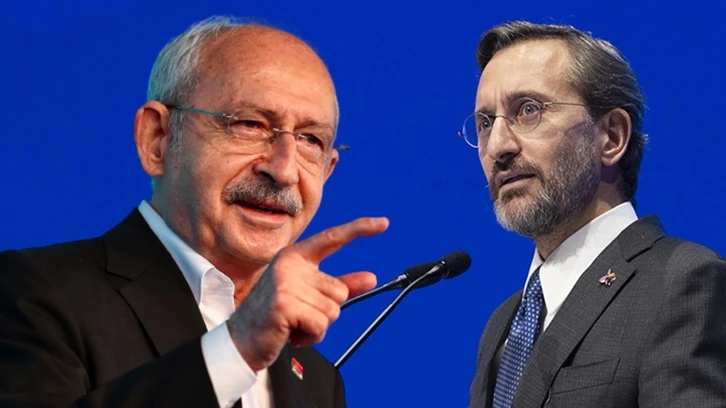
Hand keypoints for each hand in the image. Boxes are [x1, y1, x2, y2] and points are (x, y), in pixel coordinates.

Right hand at [227, 217, 387, 371]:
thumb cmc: (277, 317)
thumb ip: (341, 284)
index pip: (332, 239)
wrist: (242, 341)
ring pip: (332, 310)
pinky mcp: (284, 304)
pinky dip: (311, 336)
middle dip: (326, 311)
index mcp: (295, 257)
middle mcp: (290, 264)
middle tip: (299, 315)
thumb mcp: (310, 296)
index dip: (359, 229)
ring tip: (294, 324)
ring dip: (317, 326)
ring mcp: (285, 283)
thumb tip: (372, 278)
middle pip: (340, 290)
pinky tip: (291, 333)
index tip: (384, 223)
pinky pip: (321, 325)